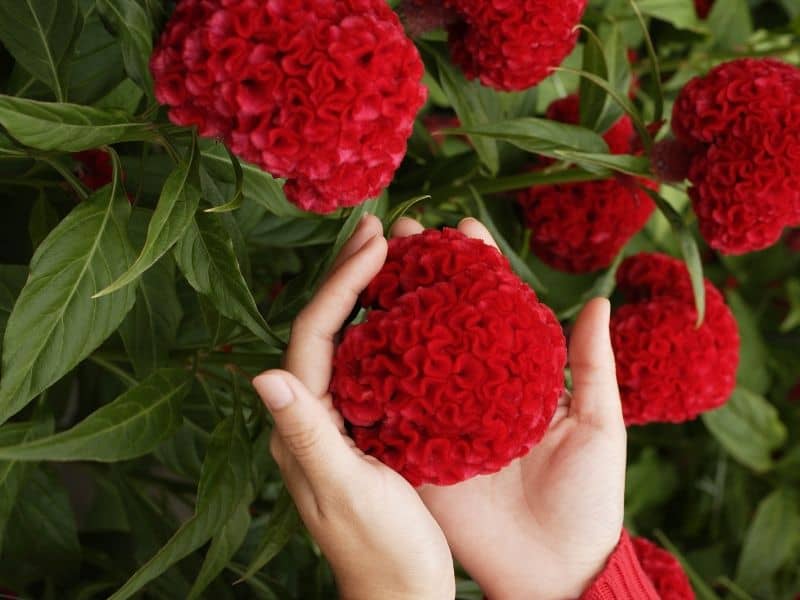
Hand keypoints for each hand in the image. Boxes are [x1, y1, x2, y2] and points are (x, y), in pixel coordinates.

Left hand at [252, 215, 454, 599]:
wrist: (402, 595)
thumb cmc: (381, 552)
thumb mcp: (346, 493)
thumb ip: (307, 435)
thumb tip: (263, 374)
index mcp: (304, 422)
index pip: (314, 334)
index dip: (341, 282)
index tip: (376, 241)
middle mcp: (315, 413)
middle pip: (327, 327)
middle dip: (349, 273)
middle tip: (378, 226)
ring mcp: (343, 420)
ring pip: (352, 340)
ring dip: (369, 294)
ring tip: (395, 253)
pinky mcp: (371, 429)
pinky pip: (376, 364)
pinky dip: (392, 329)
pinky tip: (415, 313)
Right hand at [392, 217, 625, 599]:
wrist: (555, 570)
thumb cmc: (587, 499)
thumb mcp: (598, 426)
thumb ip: (594, 366)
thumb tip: (598, 300)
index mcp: (513, 378)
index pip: (490, 308)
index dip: (476, 265)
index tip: (461, 225)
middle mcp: (469, 389)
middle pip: (439, 318)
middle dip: (421, 272)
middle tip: (403, 230)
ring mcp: (438, 417)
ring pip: (408, 351)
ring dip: (389, 306)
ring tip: (372, 263)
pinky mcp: (415, 449)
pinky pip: (389, 405)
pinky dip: (371, 369)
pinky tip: (355, 331)